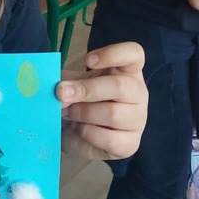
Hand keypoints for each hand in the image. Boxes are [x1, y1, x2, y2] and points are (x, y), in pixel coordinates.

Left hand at [57, 43, 145, 161]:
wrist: (74, 133)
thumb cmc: (78, 101)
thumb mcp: (71, 84)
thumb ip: (66, 82)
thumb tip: (60, 88)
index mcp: (127, 71)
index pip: (134, 54)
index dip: (113, 54)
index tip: (88, 61)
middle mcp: (138, 93)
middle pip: (120, 86)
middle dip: (86, 90)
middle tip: (61, 93)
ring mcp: (138, 120)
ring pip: (113, 114)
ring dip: (83, 113)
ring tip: (68, 113)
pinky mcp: (130, 144)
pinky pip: (109, 138)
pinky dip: (88, 133)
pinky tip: (80, 130)